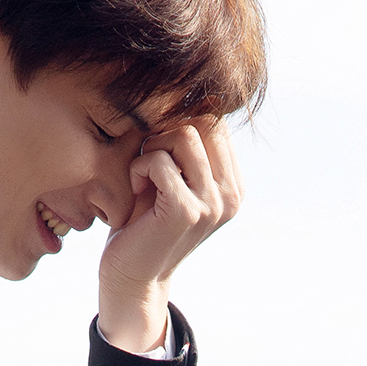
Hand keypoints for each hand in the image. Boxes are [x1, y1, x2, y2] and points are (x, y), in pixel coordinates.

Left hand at [98, 118, 241, 353]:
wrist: (132, 274)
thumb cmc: (145, 220)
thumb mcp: (173, 176)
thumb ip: (188, 144)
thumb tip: (189, 91)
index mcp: (234, 185)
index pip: (215, 121)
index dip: (180, 122)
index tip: (159, 151)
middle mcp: (232, 195)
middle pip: (203, 121)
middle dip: (166, 131)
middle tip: (147, 161)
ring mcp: (213, 205)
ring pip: (184, 135)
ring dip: (153, 147)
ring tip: (142, 173)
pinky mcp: (187, 212)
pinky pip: (161, 160)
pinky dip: (140, 166)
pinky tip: (136, 185)